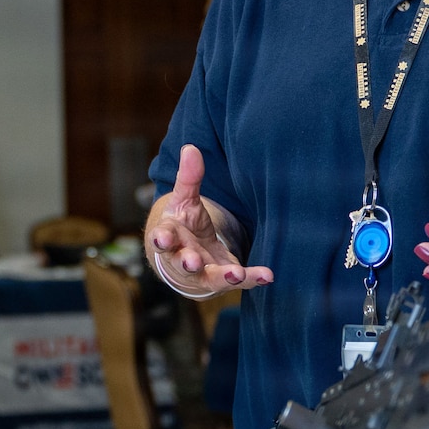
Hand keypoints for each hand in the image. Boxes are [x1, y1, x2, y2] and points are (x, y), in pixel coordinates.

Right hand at [145, 145, 271, 296]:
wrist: (187, 260)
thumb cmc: (183, 227)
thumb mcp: (184, 201)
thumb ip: (189, 178)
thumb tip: (191, 148)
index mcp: (169, 237)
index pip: (162, 238)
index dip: (161, 239)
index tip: (161, 239)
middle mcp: (182, 258)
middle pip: (182, 262)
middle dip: (187, 262)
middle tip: (193, 262)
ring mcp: (202, 272)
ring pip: (210, 277)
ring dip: (222, 276)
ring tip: (235, 274)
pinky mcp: (221, 279)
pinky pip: (236, 280)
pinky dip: (252, 278)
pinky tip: (267, 275)